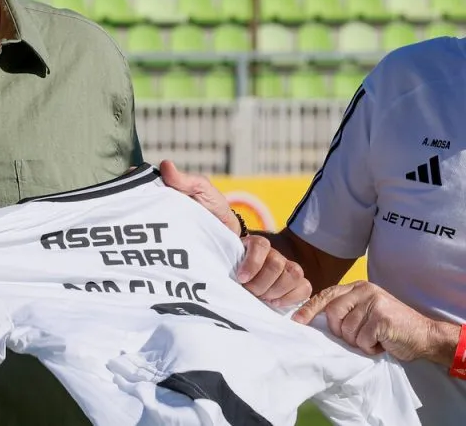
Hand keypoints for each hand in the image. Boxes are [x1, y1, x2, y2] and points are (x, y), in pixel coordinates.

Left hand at [159, 160, 310, 306]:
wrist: (212, 261)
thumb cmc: (205, 229)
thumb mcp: (195, 204)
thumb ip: (184, 184)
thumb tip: (166, 165)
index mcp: (251, 237)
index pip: (264, 247)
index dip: (253, 262)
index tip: (237, 276)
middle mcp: (270, 252)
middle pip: (282, 267)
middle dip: (262, 282)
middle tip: (243, 287)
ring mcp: (279, 269)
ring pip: (294, 278)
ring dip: (273, 291)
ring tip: (254, 296)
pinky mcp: (285, 286)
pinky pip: (303, 290)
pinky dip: (290, 298)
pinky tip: (272, 304)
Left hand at [292, 281, 444, 361]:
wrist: (425, 336)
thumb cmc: (391, 327)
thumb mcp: (367, 311)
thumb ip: (346, 309)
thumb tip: (314, 318)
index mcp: (358, 287)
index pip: (327, 295)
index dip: (310, 308)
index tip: (297, 320)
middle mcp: (365, 291)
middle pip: (332, 312)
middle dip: (339, 331)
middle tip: (357, 337)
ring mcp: (374, 303)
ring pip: (346, 329)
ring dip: (358, 342)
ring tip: (373, 339)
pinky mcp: (381, 319)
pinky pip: (362, 339)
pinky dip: (369, 347)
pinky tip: (381, 343)